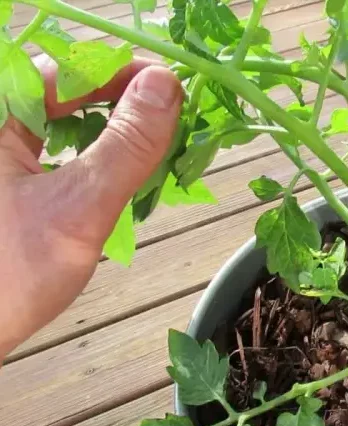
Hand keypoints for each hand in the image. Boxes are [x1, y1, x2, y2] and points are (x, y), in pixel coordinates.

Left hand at [0, 56, 182, 360]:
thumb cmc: (5, 279)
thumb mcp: (78, 207)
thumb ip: (125, 145)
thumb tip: (166, 86)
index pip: (66, 68)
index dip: (126, 73)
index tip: (175, 91)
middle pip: (64, 90)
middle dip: (121, 103)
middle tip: (170, 123)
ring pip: (60, 118)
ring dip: (109, 129)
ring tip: (151, 146)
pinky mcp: (1, 176)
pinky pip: (51, 145)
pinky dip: (89, 153)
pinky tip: (114, 172)